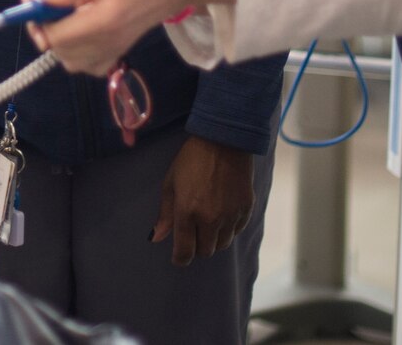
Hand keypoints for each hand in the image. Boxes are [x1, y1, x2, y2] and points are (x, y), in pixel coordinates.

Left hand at [22, 0, 230, 75]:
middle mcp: (109, 42)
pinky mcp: (119, 51)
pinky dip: (76, 48)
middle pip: (58, 49)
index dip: (39, 16)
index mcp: (105, 20)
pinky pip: (87, 63)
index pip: (54, 36)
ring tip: (69, 8)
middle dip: (46, 24)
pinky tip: (82, 23)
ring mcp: (115, 50)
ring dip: (60, 36)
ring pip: (69, 59)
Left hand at [152, 136, 256, 265]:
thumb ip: (165, 214)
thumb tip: (156, 238)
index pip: (185, 251)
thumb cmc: (191, 160)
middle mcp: (210, 219)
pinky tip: (222, 215)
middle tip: (192, 233)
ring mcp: (230, 216)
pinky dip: (228, 230)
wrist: (224, 142)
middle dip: (196, 247)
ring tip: (207, 223)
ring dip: (213, 240)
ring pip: (222, 244)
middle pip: (205, 251)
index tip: (178, 258)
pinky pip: (236, 232)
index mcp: (188, 212)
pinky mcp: (246, 211)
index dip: (180, 258)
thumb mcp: (171, 183)